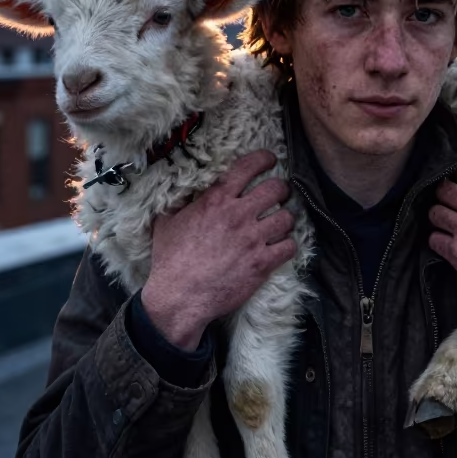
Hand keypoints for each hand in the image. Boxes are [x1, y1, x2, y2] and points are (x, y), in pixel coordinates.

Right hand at [141, 149, 295, 348]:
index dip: (264, 159)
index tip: (269, 160)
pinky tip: (280, 248)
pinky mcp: (262, 263)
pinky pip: (289, 246)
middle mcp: (238, 215)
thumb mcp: (167, 222)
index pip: (248, 167)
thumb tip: (183, 192)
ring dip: (285, 219)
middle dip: (280, 190)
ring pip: (287, 217)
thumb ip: (180, 202)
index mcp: (216, 200)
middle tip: (278, 196)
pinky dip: (287, 246)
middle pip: (276, 188)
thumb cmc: (169, 260)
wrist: (178, 297)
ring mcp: (252, 240)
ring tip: (279, 224)